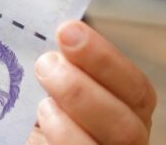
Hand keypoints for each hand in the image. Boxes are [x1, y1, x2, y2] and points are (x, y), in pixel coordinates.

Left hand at [29, 21, 156, 143]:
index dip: (104, 59)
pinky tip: (37, 127)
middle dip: (82, 91)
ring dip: (67, 125)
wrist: (30, 134)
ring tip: (41, 103)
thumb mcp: (58, 84)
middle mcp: (126, 143)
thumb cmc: (47, 108)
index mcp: (130, 113)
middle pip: (126, 127)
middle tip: (45, 64)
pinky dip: (56, 141)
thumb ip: (64, 64)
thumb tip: (56, 32)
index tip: (67, 31)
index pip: (136, 89)